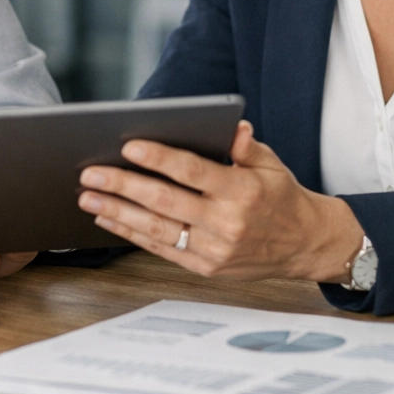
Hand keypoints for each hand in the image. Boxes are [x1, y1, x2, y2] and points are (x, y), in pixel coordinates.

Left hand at [76, 120, 363, 281]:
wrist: (305, 245)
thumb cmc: (282, 197)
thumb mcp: (271, 164)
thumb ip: (245, 146)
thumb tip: (230, 126)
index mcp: (242, 191)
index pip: (192, 171)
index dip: (159, 158)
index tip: (128, 146)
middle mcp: (226, 223)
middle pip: (165, 202)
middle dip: (124, 186)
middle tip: (90, 173)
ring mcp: (214, 250)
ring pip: (157, 229)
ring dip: (118, 212)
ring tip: (88, 196)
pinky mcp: (206, 267)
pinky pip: (162, 249)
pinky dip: (132, 234)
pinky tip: (109, 218)